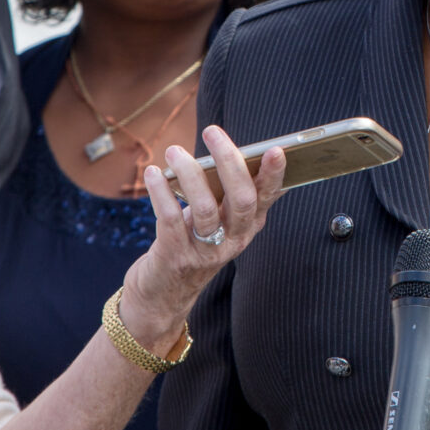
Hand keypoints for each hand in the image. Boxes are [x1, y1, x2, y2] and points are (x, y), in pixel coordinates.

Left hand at [112, 127, 285, 354]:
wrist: (162, 297)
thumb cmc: (191, 246)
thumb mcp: (217, 223)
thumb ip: (225, 194)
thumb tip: (229, 152)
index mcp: (247, 227)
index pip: (267, 198)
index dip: (274, 175)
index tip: (276, 149)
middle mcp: (232, 240)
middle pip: (240, 199)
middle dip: (229, 161)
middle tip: (212, 132)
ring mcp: (205, 251)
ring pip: (204, 207)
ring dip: (188, 173)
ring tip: (174, 151)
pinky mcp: (175, 257)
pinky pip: (170, 219)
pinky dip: (160, 192)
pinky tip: (154, 174)